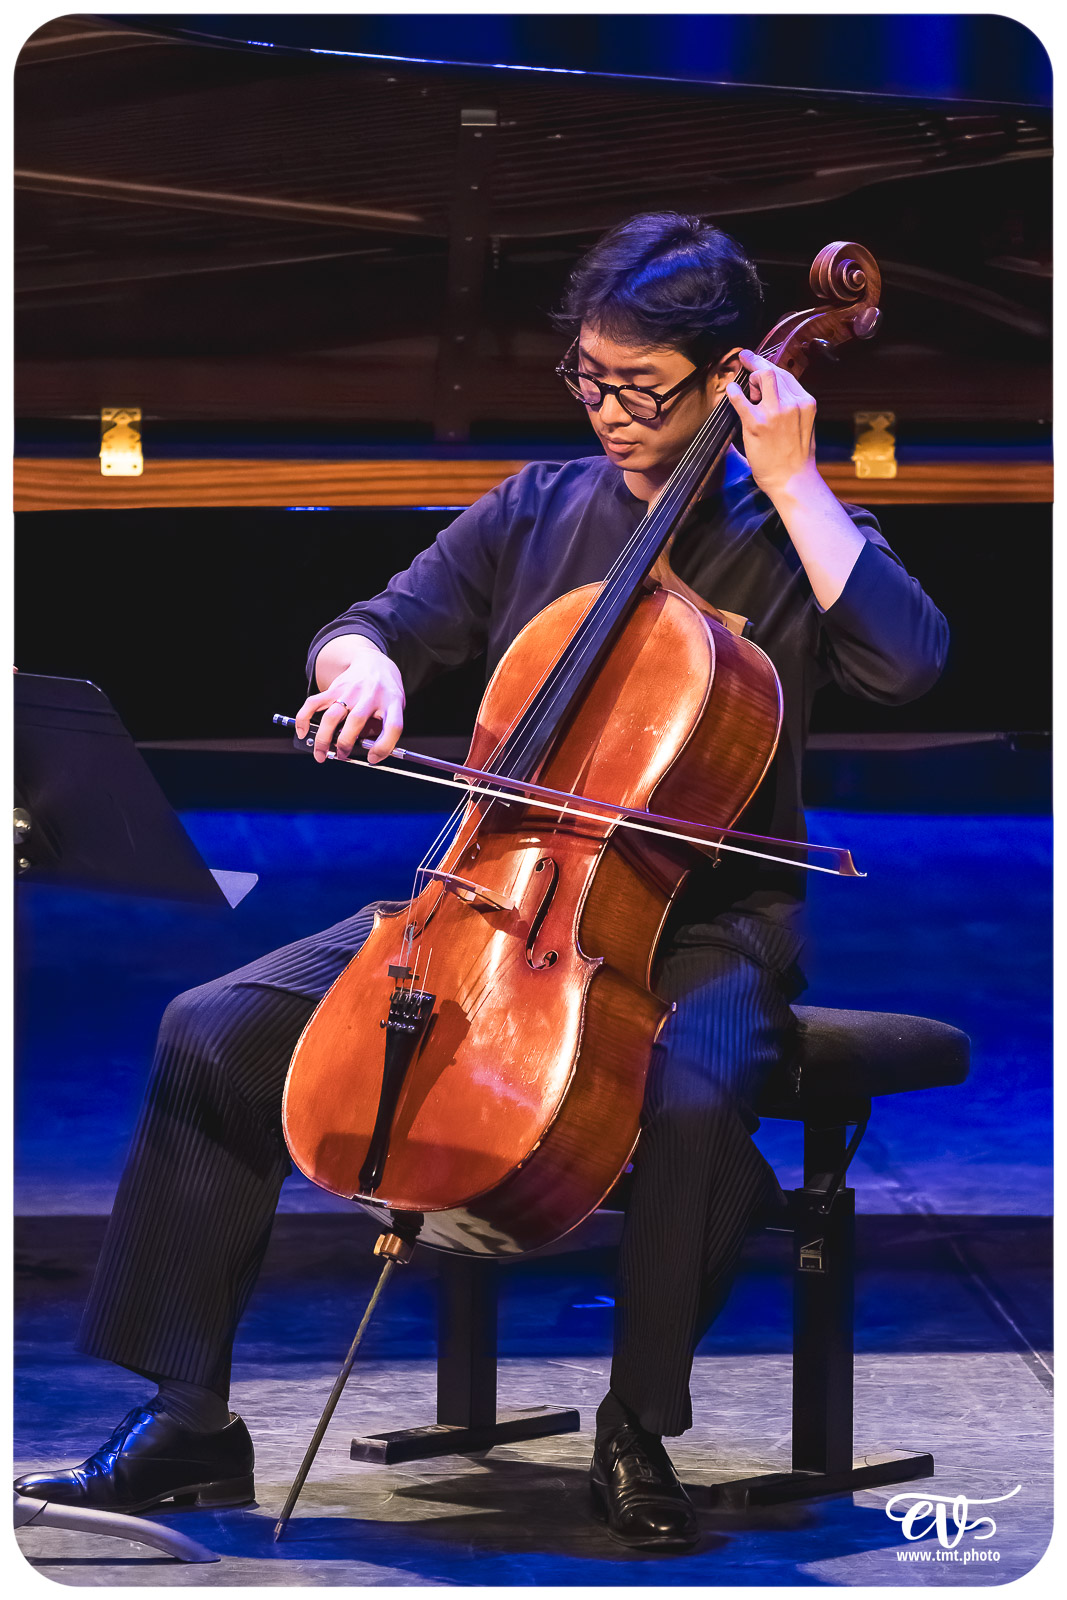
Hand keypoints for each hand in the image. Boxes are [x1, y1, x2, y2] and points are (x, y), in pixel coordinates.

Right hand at [294, 639, 404, 764]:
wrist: (373, 662)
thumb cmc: (385, 692)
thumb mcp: (394, 708)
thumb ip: (382, 728)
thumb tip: (361, 749)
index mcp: (392, 702)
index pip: (393, 727)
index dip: (383, 747)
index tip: (372, 758)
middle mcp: (371, 695)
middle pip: (356, 721)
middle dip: (345, 744)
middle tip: (342, 755)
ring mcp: (351, 691)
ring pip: (332, 716)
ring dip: (324, 739)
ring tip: (322, 754)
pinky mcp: (334, 688)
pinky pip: (314, 703)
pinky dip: (304, 719)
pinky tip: (303, 732)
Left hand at [725, 349, 818, 500]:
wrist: (792, 480)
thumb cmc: (796, 457)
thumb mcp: (805, 424)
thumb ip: (794, 406)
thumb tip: (775, 393)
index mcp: (806, 403)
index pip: (786, 375)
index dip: (769, 367)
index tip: (757, 361)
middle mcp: (793, 403)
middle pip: (773, 371)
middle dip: (757, 364)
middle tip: (745, 362)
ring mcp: (775, 412)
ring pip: (762, 376)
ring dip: (750, 378)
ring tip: (746, 391)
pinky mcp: (757, 423)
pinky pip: (740, 399)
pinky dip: (733, 392)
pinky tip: (731, 391)